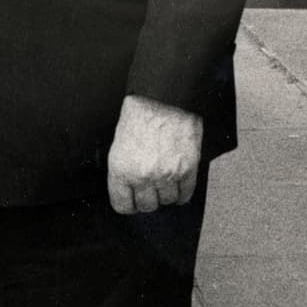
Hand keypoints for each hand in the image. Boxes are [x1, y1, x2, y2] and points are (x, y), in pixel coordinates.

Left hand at [107, 94, 202, 214]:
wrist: (163, 100)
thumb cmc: (139, 118)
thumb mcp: (119, 146)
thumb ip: (123, 172)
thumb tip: (128, 190)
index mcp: (121, 171)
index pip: (123, 205)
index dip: (129, 203)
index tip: (133, 200)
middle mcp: (143, 176)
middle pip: (147, 206)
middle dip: (148, 199)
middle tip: (150, 189)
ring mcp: (167, 175)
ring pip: (167, 201)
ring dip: (166, 194)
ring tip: (165, 181)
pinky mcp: (187, 170)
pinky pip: (186, 194)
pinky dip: (182, 193)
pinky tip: (178, 185)